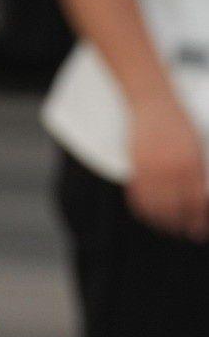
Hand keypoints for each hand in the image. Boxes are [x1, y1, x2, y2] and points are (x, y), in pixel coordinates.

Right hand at [127, 94, 208, 237]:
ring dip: (163, 222)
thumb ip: (199, 170)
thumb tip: (201, 198)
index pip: (196, 202)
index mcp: (191, 162)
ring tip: (168, 229)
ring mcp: (152, 169)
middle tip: (186, 234)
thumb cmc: (178, 122)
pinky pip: (138, 197)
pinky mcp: (136, 168)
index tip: (199, 230)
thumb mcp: (196, 144)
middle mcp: (172, 168)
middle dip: (183, 226)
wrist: (153, 102)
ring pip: (157, 207)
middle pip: (177, 209)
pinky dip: (144, 210)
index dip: (198, 220)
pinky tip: (150, 216)